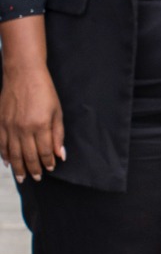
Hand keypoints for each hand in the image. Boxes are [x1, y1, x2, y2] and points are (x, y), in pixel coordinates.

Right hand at [1, 59, 64, 182]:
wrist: (23, 74)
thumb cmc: (44, 91)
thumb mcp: (57, 112)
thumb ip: (58, 135)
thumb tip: (61, 154)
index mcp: (40, 126)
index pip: (45, 151)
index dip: (47, 162)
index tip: (50, 169)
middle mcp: (23, 128)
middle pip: (28, 155)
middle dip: (33, 169)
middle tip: (35, 178)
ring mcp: (9, 126)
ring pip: (13, 152)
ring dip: (18, 167)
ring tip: (22, 177)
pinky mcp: (0, 122)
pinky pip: (1, 143)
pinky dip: (4, 154)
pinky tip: (8, 162)